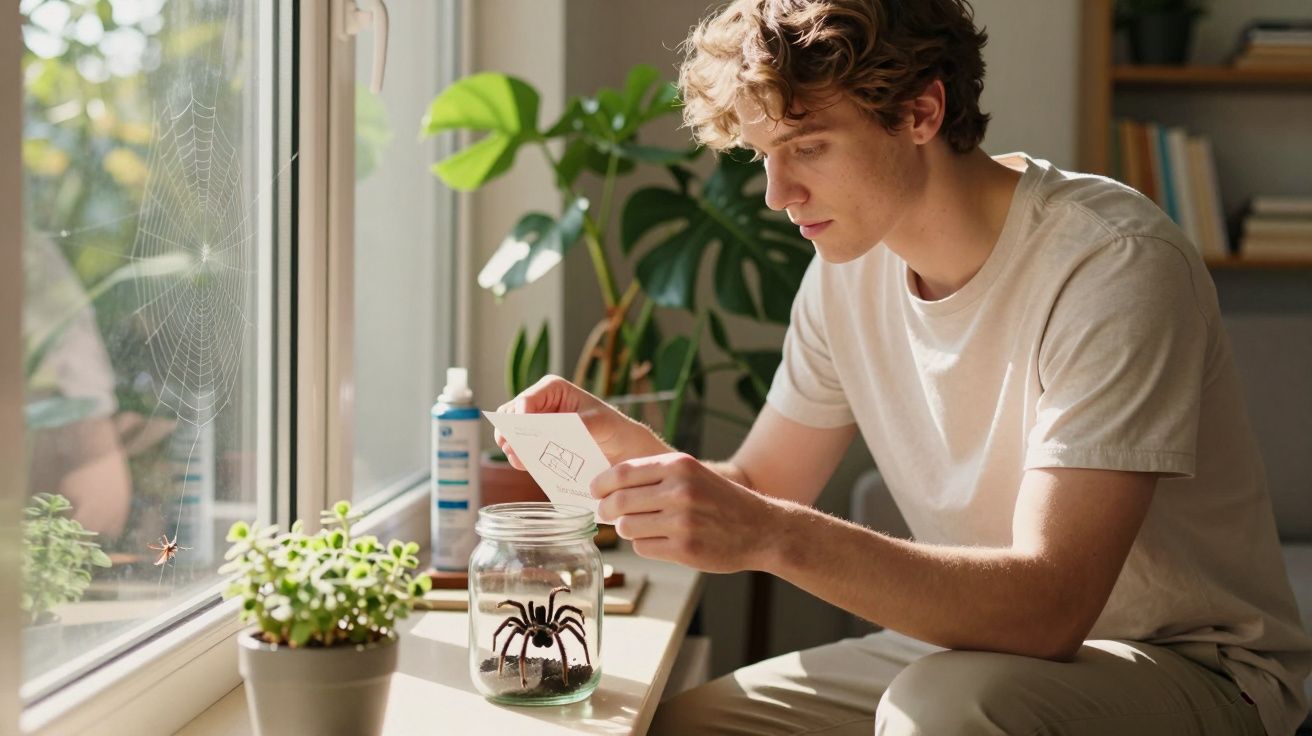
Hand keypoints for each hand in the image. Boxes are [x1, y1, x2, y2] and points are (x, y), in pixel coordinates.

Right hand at [494, 375, 669, 469]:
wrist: (619, 447)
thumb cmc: (611, 427)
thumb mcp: (601, 422)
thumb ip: (582, 423)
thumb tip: (562, 428)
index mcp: (552, 388)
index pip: (527, 399)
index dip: (520, 415)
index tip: (522, 433)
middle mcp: (539, 402)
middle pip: (512, 414)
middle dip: (510, 430)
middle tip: (512, 448)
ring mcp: (535, 423)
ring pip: (511, 431)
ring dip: (511, 445)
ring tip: (518, 458)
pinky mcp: (536, 441)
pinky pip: (519, 448)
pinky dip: (519, 456)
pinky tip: (525, 464)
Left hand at [591, 452, 778, 573]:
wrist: (761, 528)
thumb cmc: (720, 499)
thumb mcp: (692, 473)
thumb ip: (654, 476)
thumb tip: (607, 487)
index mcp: (679, 465)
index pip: (622, 473)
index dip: (601, 484)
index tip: (594, 491)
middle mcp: (680, 491)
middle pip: (619, 502)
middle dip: (605, 510)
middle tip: (605, 514)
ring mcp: (682, 522)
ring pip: (627, 527)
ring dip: (626, 529)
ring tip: (641, 526)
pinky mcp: (684, 550)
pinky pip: (643, 548)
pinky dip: (645, 545)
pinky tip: (662, 541)